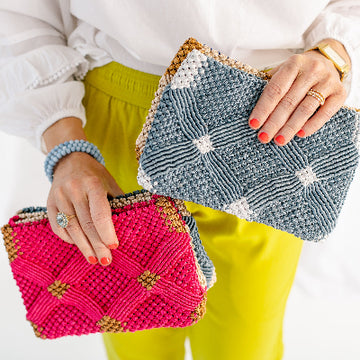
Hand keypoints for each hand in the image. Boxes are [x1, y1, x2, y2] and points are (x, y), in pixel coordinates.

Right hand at [47, 151, 123, 265]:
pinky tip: (78, 246)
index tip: (114, 246)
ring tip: (93, 260)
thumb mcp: (110, 183)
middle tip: (106, 261)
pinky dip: (68, 238)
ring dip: (83, 247)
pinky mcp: (49, 203)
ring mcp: (59, 196)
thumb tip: (131, 224)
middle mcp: (74, 189)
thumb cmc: (95, 175)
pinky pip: (58, 226)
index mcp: (92, 184)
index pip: (100, 212)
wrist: (70, 160)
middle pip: (86, 224)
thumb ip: (118, 201)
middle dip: (97, 245)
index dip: (107, 231)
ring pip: (71, 227)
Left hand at [248, 41, 348, 145]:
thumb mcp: (283, 71)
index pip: (275, 90)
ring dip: (290, 127)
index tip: (253, 124)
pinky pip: (326, 112)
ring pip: (305, 109)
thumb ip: (270, 85)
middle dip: (274, 122)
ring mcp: (327, 81)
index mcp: (293, 64)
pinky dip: (313, 124)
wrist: (328, 61)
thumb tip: (254, 110)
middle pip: (289, 101)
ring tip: (279, 140)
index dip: (263, 108)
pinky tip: (300, 134)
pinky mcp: (340, 93)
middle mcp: (312, 70)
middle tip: (263, 137)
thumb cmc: (298, 72)